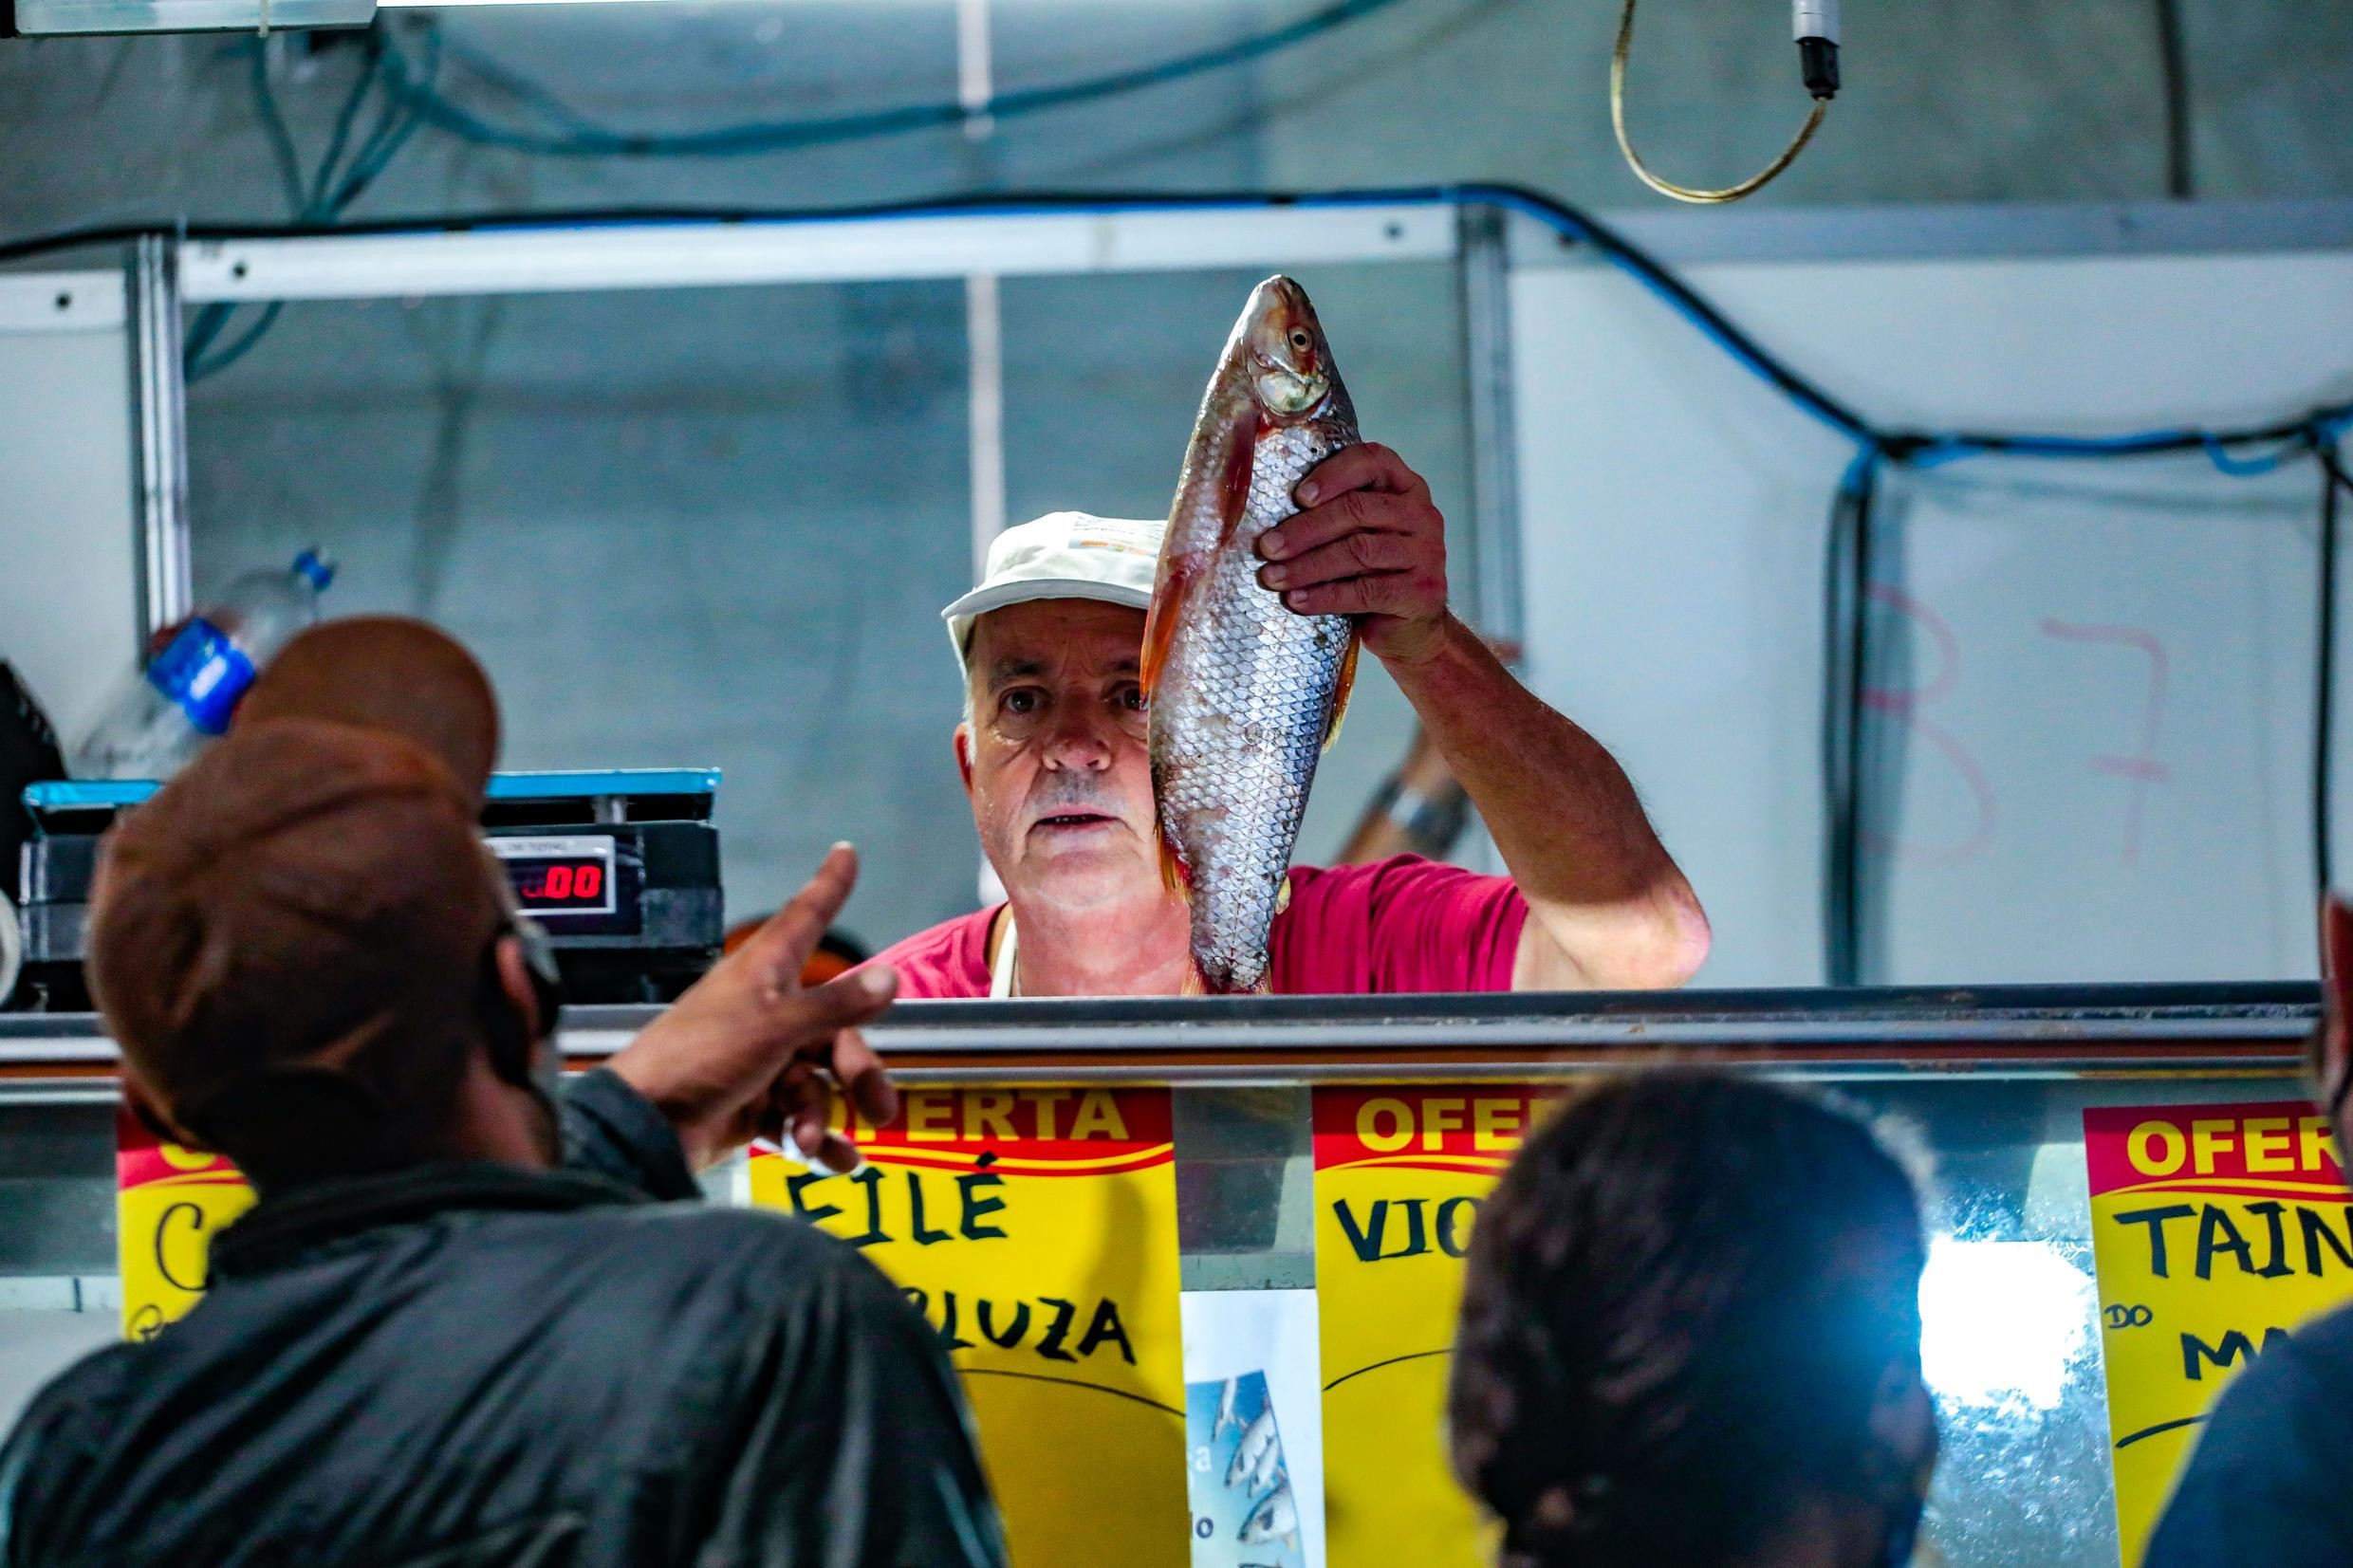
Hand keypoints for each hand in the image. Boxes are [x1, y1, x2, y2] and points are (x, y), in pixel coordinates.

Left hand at [607, 844, 899, 1172]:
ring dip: (825, 1112)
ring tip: (813, 1142)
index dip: (828, 886)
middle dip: (858, 1071)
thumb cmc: (699, 1060)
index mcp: (764, 973)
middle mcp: (764, 1009)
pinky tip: (832, 1161)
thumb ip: (834, 1006)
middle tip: (877, 1107)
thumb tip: (889, 977)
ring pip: (818, 1077)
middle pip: (834, 1027)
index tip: (845, 851)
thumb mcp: (775, 1029)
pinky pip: (797, 1114)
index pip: (805, 918)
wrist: (645, 1128)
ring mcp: (757, 1058)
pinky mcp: (749, 1102)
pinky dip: (815, 1138)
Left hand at [1255, 443, 1450, 665]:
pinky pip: (1366, 591)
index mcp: (1405, 486)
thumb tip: (1268, 515)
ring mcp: (1426, 553)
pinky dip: (1326, 596)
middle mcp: (1421, 514)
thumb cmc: (1374, 571)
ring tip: (1272, 577)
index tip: (1298, 496)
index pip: (1373, 461)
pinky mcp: (1420, 591)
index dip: (1334, 474)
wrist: (1412, 626)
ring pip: (1359, 551)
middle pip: (1358, 510)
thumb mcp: (1359, 533)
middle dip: (1306, 529)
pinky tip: (1298, 600)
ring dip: (1308, 566)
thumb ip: (1334, 513)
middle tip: (1267, 547)